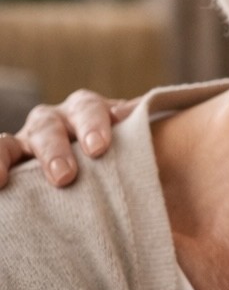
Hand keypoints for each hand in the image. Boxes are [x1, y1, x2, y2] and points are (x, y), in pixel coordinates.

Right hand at [0, 90, 136, 188]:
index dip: (93, 124)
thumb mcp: (138, 153)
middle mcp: (56, 121)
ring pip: (13, 140)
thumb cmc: (127, 164)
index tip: (99, 148)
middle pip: (50, 124)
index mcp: (89, 112)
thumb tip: (153, 126)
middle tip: (65, 176)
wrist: (105, 178)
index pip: (88, 108)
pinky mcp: (11, 158)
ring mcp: (29, 140)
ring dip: (9, 160)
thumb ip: (145, 144)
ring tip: (8, 181)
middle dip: (56, 149)